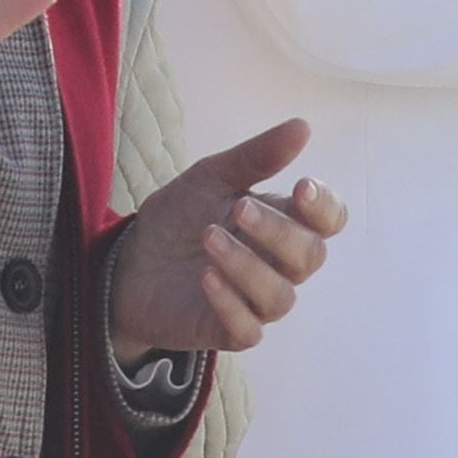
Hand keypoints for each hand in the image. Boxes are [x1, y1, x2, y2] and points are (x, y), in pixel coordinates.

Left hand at [109, 117, 348, 359]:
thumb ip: (256, 157)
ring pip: (280, 296)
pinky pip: (249, 328)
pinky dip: (230, 303)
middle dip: (278, 232)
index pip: (329, 221)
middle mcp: (278, 264)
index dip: (325, 207)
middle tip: (238, 208)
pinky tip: (206, 277)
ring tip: (208, 237)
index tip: (301, 188)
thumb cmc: (179, 218)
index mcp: (282, 222)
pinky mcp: (230, 331)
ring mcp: (256, 300)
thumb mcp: (211, 177)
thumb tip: (302, 127)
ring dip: (247, 265)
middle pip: (310, 256)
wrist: (128, 262)